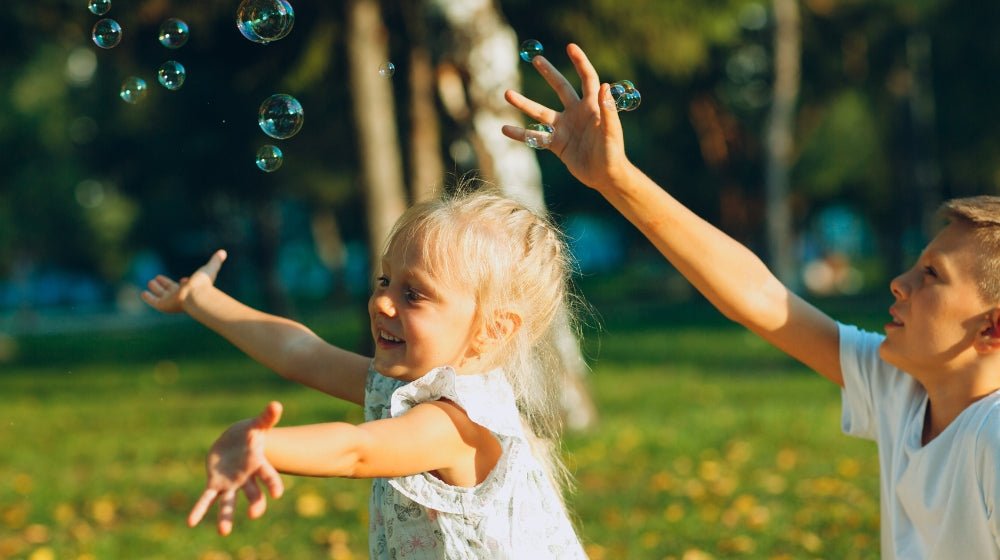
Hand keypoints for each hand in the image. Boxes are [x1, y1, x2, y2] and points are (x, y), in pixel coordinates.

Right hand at [141, 249, 226, 313]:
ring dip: (156, 288)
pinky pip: (153, 301)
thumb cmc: (203, 284)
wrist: (197, 296)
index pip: (185, 286)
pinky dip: (148, 298)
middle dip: (165, 284)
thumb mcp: (210, 269)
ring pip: (161, 294)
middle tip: (158, 278)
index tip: (184, 279)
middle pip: (171, 290)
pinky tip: (143, 293)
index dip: (184, 283)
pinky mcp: (163, 305)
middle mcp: (180, 295)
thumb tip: (223, 252)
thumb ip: (215, 261)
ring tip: (151, 282)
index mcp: (190, 289)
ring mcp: (171, 301)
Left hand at [188, 401, 284, 535]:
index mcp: (258, 464)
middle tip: (255, 514)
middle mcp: (246, 478)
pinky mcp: (215, 484)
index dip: (273, 484)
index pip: (268, 475)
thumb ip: (266, 417)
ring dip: (226, 517)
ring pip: (230, 502)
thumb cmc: (248, 432)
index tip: (277, 494)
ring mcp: (231, 483)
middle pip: (254, 494)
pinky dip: (199, 510)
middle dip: (256, 504)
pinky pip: (207, 499)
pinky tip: (191, 522)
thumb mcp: (256, 424)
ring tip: (223, 532)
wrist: (234, 441)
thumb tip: (276, 404)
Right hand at [502, 43, 631, 190]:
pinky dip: (521, 134)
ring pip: (540, 112)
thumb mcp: (611, 131)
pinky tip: (505, 129)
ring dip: (524, 103)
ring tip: (507, 94)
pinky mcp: (557, 144)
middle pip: (560, 87)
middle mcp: (576, 113)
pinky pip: (535, 137)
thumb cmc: (613, 152)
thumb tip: (605, 85)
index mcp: (592, 106)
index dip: (580, 62)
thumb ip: (608, 109)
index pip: (587, 78)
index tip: (570, 47)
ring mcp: (564, 127)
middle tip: (536, 59)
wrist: (605, 176)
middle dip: (548, 73)